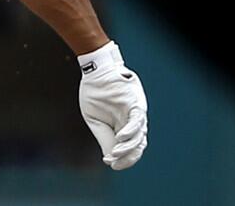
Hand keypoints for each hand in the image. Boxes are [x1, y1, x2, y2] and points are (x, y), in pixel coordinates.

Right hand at [77, 41, 148, 169]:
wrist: (95, 71)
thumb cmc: (95, 94)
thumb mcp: (95, 120)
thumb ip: (105, 137)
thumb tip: (111, 159)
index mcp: (124, 127)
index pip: (131, 148)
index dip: (123, 159)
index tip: (111, 163)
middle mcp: (134, 123)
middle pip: (138, 146)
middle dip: (128, 158)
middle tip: (115, 164)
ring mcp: (136, 114)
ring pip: (139, 137)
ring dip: (128, 148)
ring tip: (115, 154)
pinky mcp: (136, 105)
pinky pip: (137, 121)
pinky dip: (130, 132)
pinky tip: (121, 138)